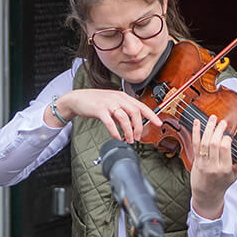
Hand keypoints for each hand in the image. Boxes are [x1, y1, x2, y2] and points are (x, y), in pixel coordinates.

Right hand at [47, 89, 161, 142]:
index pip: (141, 106)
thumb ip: (123, 111)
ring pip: (124, 117)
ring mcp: (109, 103)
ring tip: (129, 139)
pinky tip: (117, 137)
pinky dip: (115, 131)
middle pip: (135, 112)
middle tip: (138, 137)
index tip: (158, 123)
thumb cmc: (96, 102)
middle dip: (139, 126)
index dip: (151, 115)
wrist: (78, 99)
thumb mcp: (113, 104)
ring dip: (128, 130)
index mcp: (123, 97)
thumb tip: (133, 124)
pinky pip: (110, 122)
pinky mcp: (99, 109)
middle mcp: (118, 98)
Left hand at [189, 115, 236, 218]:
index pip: (225, 149)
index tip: (228, 136)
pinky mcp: (196, 160)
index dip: (226, 139)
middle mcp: (213, 165)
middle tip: (222, 122)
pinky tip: (196, 122)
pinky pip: (195, 144)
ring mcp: (203, 163)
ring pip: (204, 142)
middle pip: (214, 144)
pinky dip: (195, 132)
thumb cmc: (221, 184)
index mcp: (225, 168)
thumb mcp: (235, 176)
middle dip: (218, 130)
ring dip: (208, 128)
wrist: (207, 195)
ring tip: (212, 118)